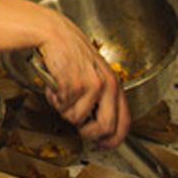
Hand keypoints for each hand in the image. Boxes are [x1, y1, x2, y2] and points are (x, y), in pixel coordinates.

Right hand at [36, 8, 129, 146]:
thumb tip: (95, 125)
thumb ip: (100, 96)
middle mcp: (108, 85)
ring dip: (63, 109)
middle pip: (104, 128)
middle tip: (78, 126)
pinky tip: (54, 84)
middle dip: (87, 133)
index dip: (113, 140)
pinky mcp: (74, 84)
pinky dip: (53, 99)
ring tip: (61, 93)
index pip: (124, 122)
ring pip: (76, 119)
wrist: (53, 33)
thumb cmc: (70, 52)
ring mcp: (92, 85)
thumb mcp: (93, 73)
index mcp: (115, 84)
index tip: (103, 144)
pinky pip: (62, 106)